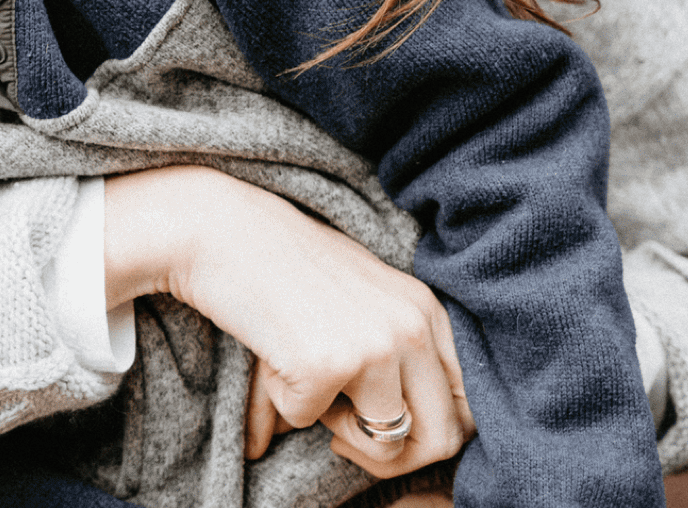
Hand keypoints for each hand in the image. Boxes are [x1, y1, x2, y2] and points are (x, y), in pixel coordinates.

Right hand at [104, 165, 473, 477]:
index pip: (468, 405)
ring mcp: (373, 347)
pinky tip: (269, 355)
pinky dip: (280, 403)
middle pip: (442, 440)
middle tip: (342, 435)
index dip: (430, 433)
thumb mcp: (359, 300)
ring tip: (305, 383)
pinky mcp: (325, 366)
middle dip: (392, 457)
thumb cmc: (282, 266)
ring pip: (384, 444)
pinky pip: (307, 423)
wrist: (219, 229)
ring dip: (337, 430)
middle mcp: (412, 328)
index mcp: (427, 311)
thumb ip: (396, 352)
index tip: (382, 424)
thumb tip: (413, 442)